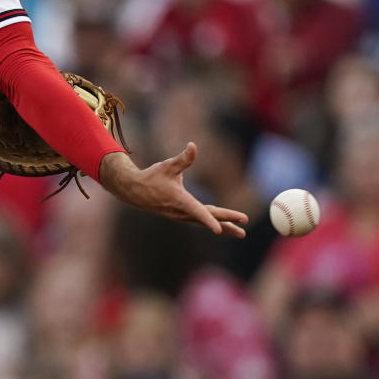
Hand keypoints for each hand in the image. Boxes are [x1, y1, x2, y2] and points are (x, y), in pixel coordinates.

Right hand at [98, 143, 248, 236]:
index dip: (209, 220)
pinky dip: (213, 221)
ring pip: (205, 220)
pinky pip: (200, 219)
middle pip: (207, 217)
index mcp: (179, 200)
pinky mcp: (181, 215)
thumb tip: (192, 146)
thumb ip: (183, 158)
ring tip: (240, 232)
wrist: (135, 191)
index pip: (197, 211)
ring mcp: (181, 215)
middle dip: (227, 222)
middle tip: (244, 224)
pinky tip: (224, 224)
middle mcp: (181, 211)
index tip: (218, 230)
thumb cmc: (152, 176)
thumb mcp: (167, 165)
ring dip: (223, 226)